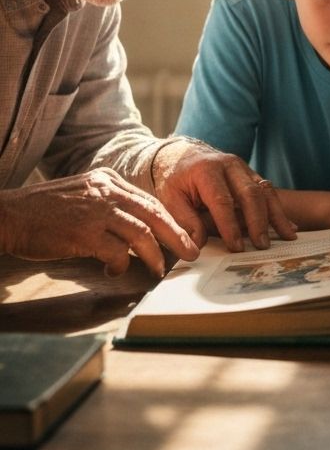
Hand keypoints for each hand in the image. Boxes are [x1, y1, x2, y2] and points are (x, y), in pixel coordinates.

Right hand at [0, 169, 197, 276]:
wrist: (8, 215)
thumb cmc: (43, 210)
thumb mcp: (82, 192)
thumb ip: (107, 201)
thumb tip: (135, 225)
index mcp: (109, 180)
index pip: (150, 200)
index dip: (170, 220)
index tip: (183, 235)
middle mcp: (107, 191)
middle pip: (155, 214)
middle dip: (177, 236)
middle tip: (190, 252)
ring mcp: (97, 211)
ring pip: (142, 234)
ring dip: (155, 255)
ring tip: (160, 269)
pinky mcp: (84, 233)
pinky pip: (116, 252)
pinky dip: (122, 264)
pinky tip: (116, 269)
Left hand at [150, 139, 296, 250]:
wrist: (180, 154)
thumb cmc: (175, 180)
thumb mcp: (170, 200)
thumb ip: (185, 222)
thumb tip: (198, 246)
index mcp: (206, 171)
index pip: (222, 200)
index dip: (230, 225)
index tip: (236, 247)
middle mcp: (230, 165)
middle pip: (250, 193)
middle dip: (258, 221)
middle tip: (263, 245)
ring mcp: (244, 168)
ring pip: (265, 191)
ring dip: (276, 215)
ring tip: (286, 236)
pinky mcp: (251, 175)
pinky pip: (268, 191)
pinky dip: (278, 209)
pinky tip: (288, 226)